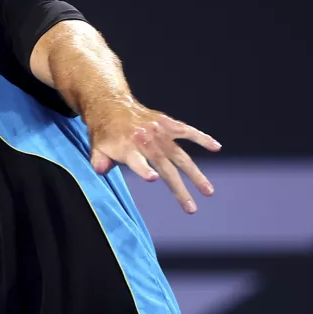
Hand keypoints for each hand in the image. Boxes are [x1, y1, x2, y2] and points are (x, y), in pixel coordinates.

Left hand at [84, 100, 221, 213]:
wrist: (111, 105)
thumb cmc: (105, 134)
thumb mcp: (96, 148)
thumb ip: (99, 161)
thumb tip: (101, 170)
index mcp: (127, 148)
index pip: (136, 161)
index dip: (144, 169)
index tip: (153, 178)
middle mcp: (146, 140)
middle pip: (165, 167)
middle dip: (180, 189)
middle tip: (191, 208)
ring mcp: (159, 132)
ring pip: (181, 156)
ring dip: (196, 174)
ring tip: (209, 192)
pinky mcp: (167, 124)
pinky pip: (187, 131)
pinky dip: (202, 138)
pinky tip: (216, 147)